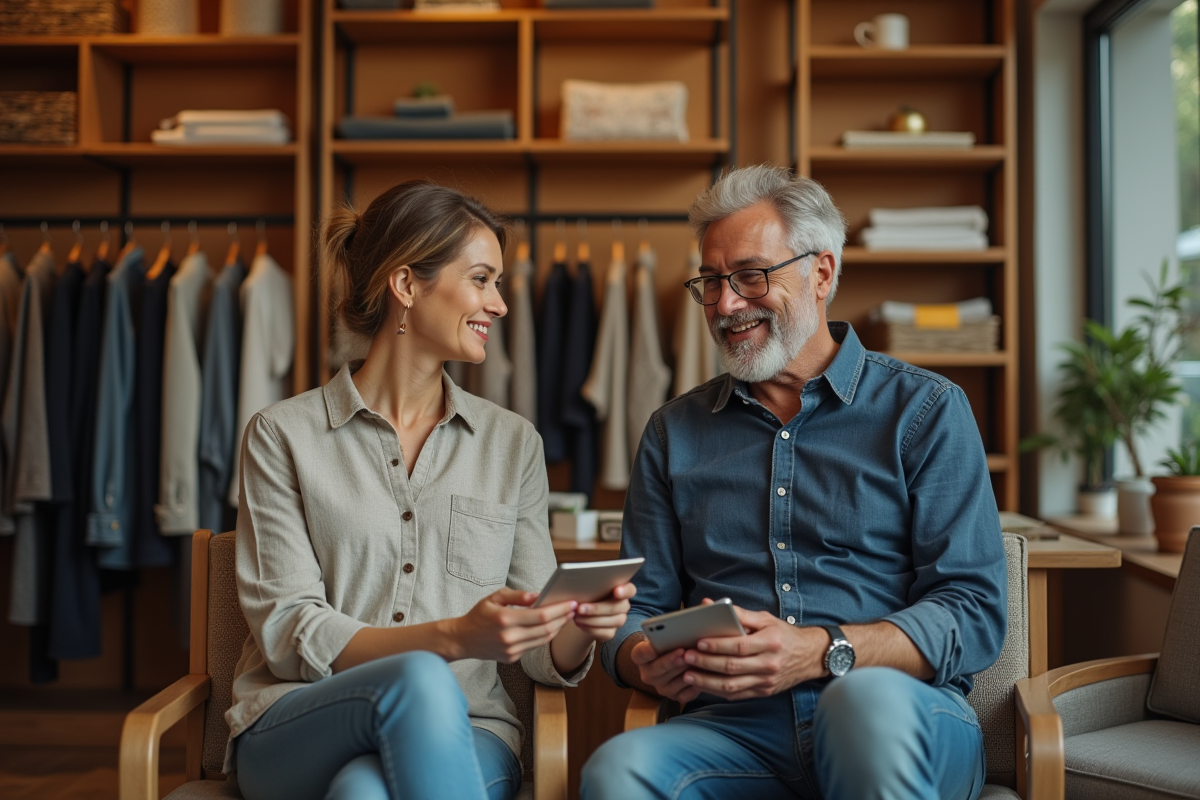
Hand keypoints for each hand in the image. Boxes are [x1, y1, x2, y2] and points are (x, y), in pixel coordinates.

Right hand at [446, 588, 575, 663]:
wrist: (462, 640)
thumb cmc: (478, 615)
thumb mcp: (494, 598)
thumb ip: (517, 596)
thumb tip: (538, 596)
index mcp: (505, 619)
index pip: (542, 616)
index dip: (560, 609)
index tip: (572, 602)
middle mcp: (510, 637)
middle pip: (546, 629)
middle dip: (563, 618)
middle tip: (574, 608)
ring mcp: (511, 650)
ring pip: (543, 640)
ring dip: (558, 628)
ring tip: (566, 616)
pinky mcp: (512, 658)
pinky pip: (534, 646)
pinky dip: (546, 636)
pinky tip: (552, 626)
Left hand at [572, 582, 635, 643]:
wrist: (584, 610)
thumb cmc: (588, 594)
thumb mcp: (589, 588)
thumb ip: (591, 586)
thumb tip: (579, 588)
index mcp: (622, 590)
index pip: (630, 590)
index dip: (625, 591)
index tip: (616, 591)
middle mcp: (624, 605)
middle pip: (618, 607)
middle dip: (597, 609)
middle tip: (580, 608)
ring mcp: (619, 619)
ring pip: (614, 621)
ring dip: (592, 620)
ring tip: (577, 616)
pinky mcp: (612, 632)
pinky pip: (606, 633)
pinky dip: (591, 629)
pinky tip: (580, 623)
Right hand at [629, 636, 702, 704]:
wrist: (671, 657)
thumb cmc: (669, 642)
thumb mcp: (664, 635)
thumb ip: (666, 634)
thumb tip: (678, 630)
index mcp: (641, 657)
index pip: (640, 653)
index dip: (647, 651)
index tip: (654, 646)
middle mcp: (647, 674)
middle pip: (657, 669)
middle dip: (671, 661)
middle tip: (683, 653)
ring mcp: (660, 687)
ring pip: (671, 685)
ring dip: (684, 674)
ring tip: (696, 664)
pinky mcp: (673, 697)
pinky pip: (683, 695)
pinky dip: (693, 687)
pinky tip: (701, 678)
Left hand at [677, 603, 828, 700]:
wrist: (810, 656)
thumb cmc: (784, 634)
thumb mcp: (766, 619)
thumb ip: (739, 613)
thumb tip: (710, 605)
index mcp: (770, 642)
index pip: (739, 646)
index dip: (718, 645)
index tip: (699, 642)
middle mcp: (769, 664)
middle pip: (732, 667)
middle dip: (706, 663)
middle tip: (687, 658)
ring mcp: (766, 681)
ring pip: (731, 685)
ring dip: (707, 681)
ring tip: (688, 674)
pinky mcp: (764, 692)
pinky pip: (737, 695)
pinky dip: (717, 691)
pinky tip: (703, 685)